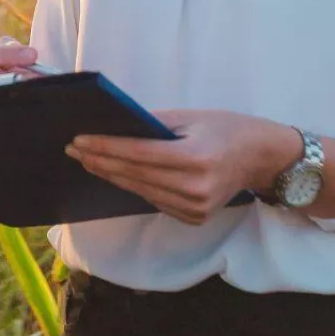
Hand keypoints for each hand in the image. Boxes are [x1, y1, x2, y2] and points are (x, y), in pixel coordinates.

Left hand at [65, 109, 300, 225]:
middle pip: (134, 175)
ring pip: (139, 191)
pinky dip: (133, 187)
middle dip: (99, 161)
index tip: (78, 140)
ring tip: (86, 160)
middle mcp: (194, 188)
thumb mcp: (190, 117)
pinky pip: (153, 201)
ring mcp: (195, 207)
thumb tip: (114, 124)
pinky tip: (114, 174)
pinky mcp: (194, 218)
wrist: (262, 158)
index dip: (104, 147)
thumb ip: (152, 122)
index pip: (137, 154)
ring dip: (110, 175)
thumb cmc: (225, 128)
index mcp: (194, 158)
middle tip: (72, 149)